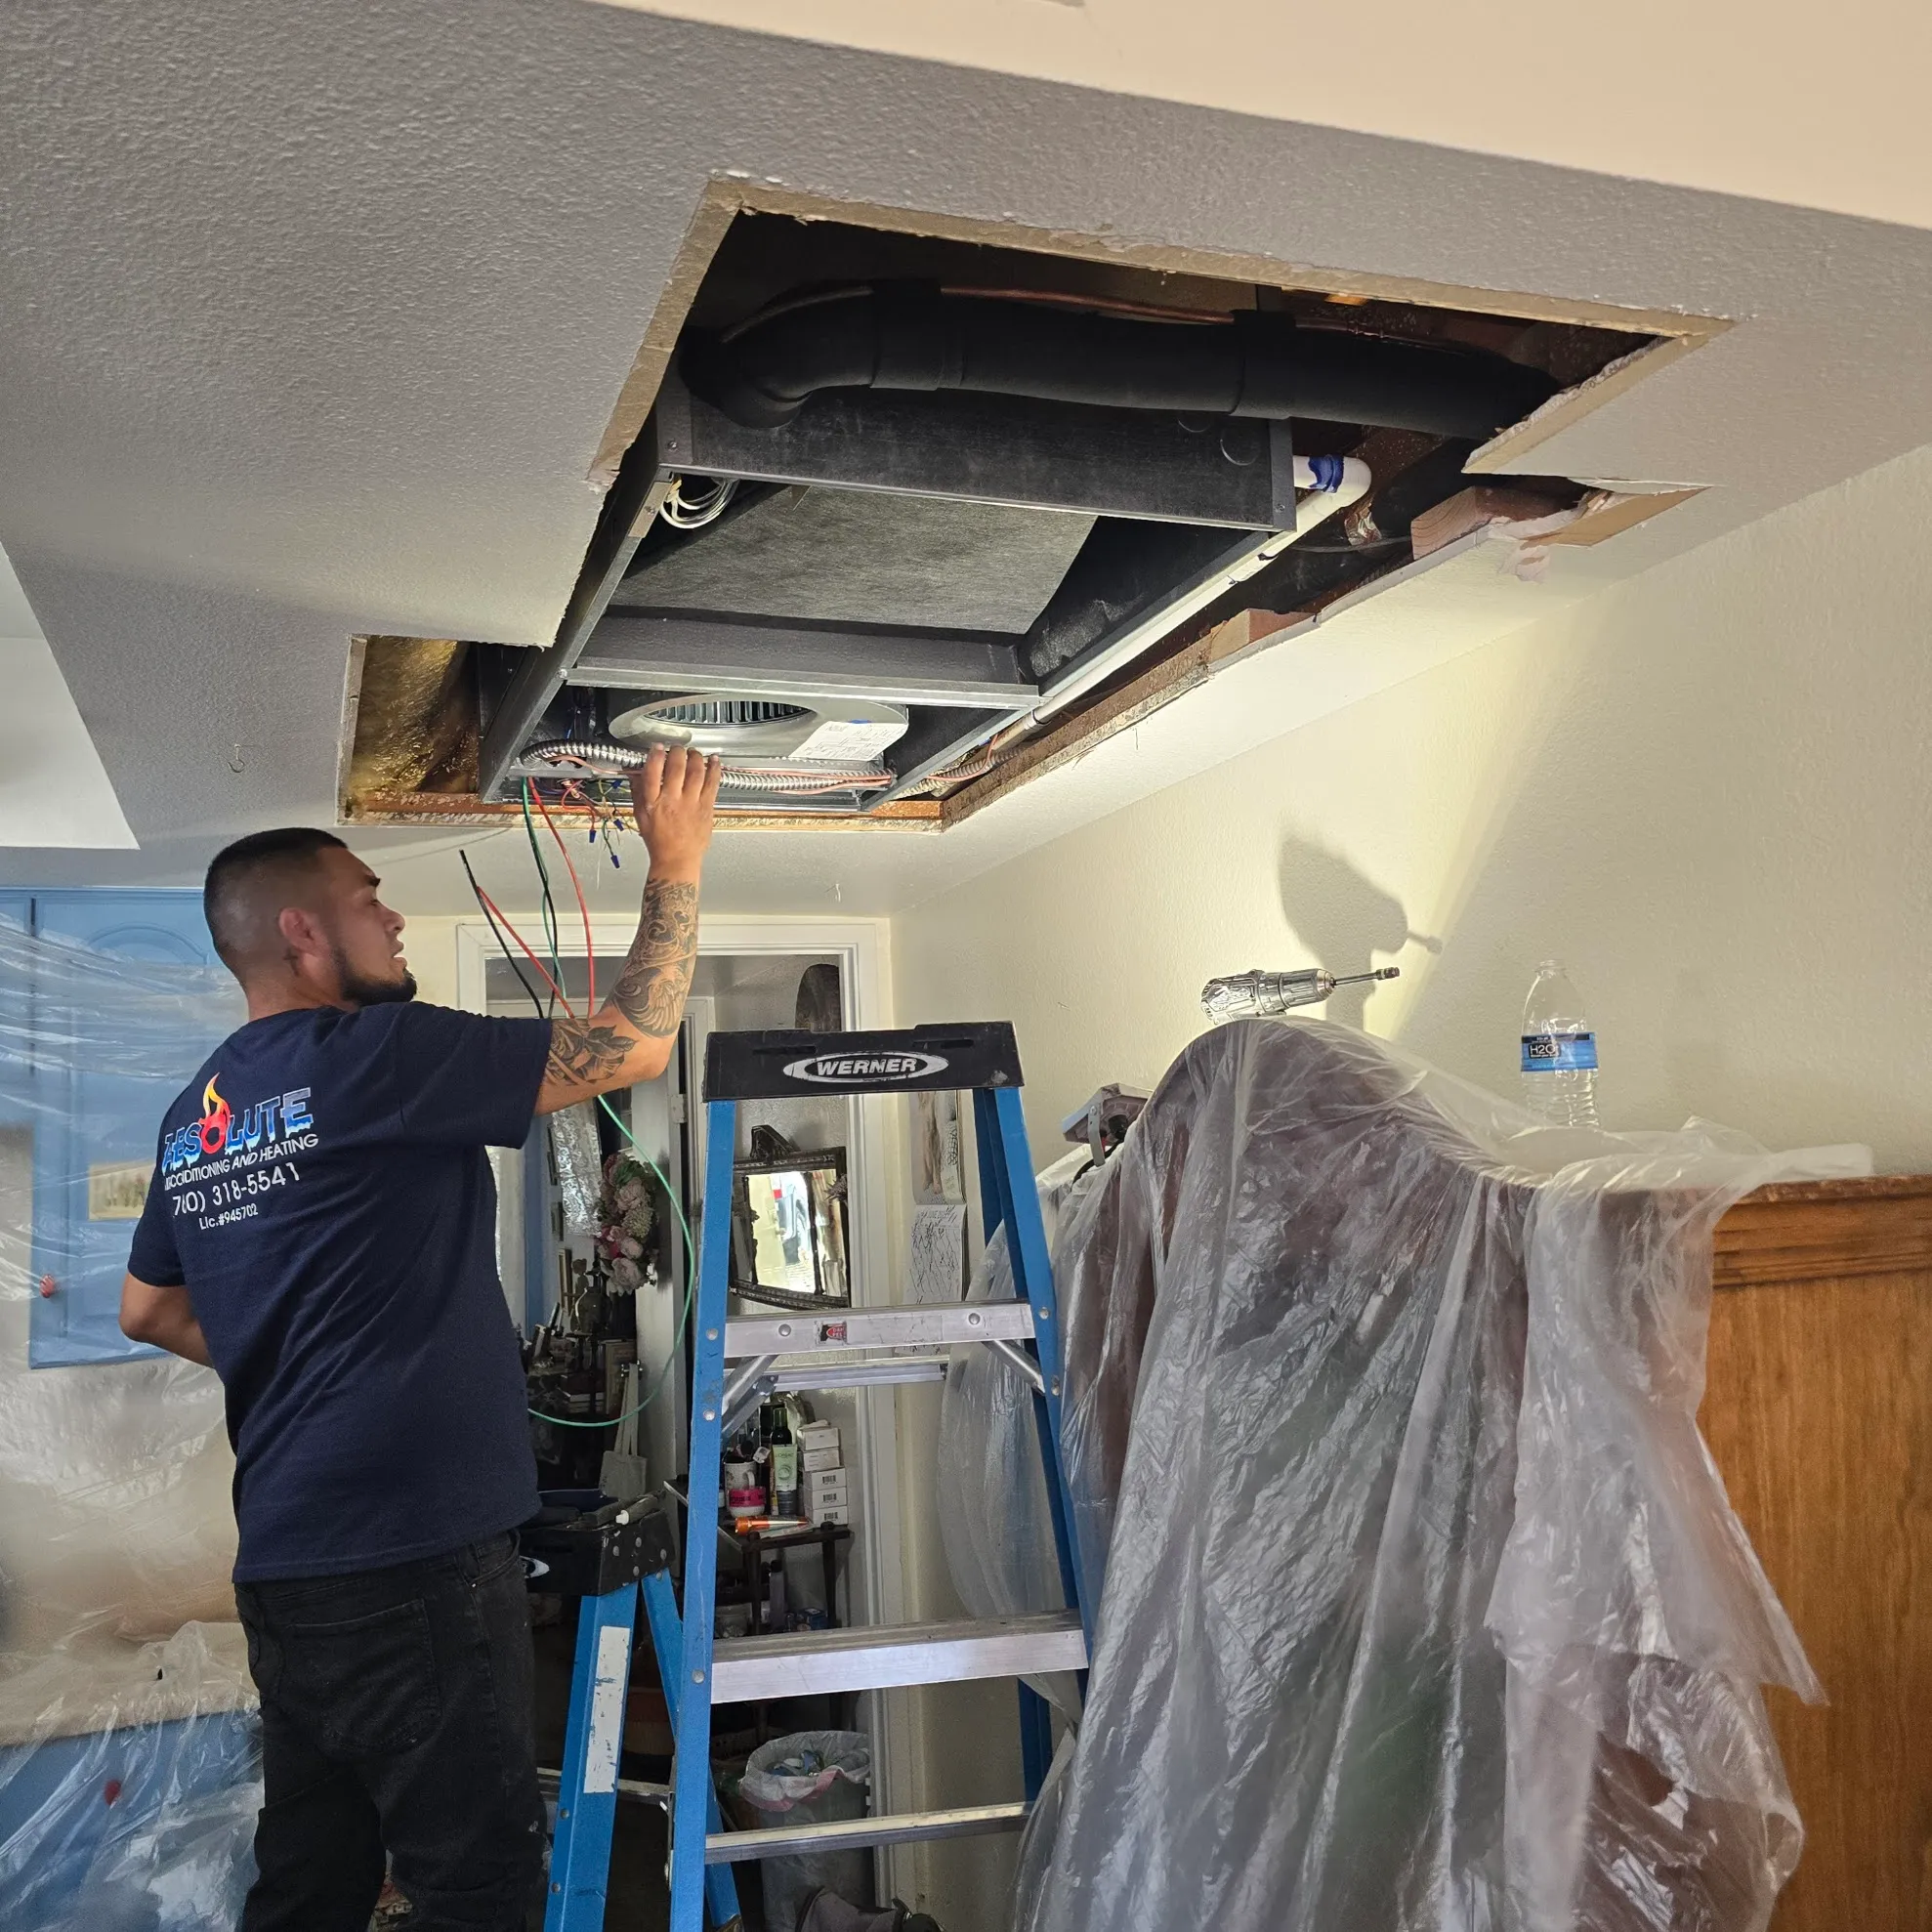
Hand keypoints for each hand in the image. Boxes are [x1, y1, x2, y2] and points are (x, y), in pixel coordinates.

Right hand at [628, 746, 721, 879]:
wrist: (676, 860)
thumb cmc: (658, 840)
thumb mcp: (640, 815)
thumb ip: (638, 791)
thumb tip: (634, 772)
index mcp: (652, 803)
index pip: (652, 772)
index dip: (656, 755)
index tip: (658, 747)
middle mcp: (672, 801)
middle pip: (676, 767)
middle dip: (677, 752)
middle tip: (677, 749)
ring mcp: (691, 803)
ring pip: (696, 771)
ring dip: (695, 757)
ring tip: (693, 753)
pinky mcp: (706, 808)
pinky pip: (712, 783)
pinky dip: (714, 768)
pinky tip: (714, 760)